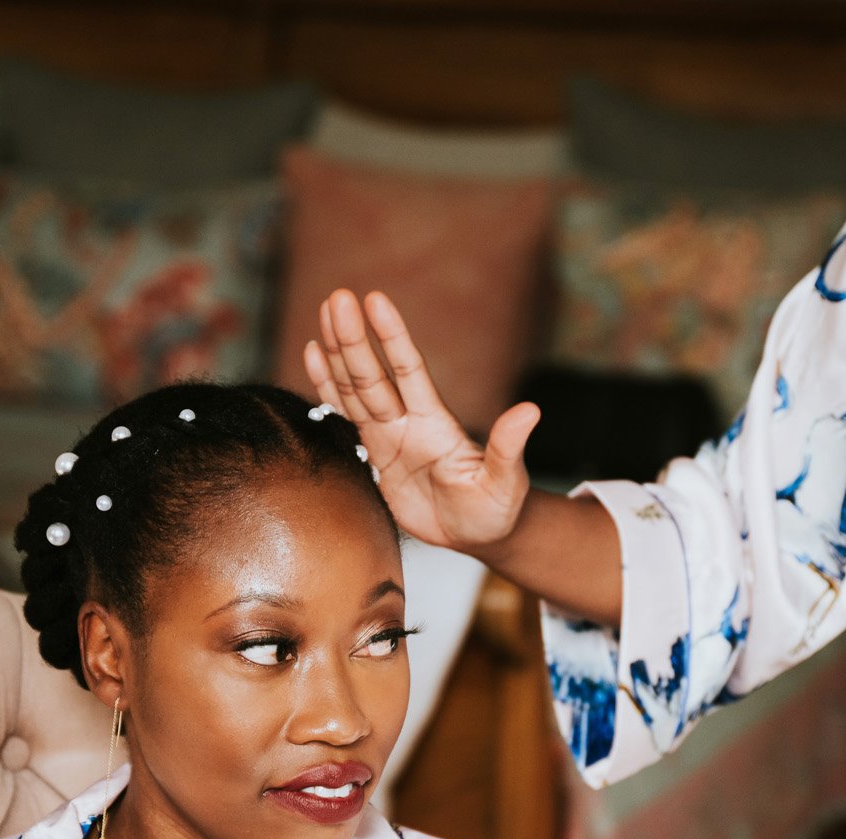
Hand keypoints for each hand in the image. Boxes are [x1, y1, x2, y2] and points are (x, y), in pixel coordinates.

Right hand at [303, 289, 540, 552]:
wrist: (477, 534)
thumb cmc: (496, 510)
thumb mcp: (506, 482)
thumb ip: (508, 447)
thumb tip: (530, 411)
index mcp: (436, 424)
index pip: (409, 371)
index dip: (392, 337)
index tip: (375, 300)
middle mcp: (409, 422)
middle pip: (374, 374)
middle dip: (354, 338)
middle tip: (338, 297)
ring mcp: (390, 436)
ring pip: (356, 387)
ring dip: (339, 351)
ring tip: (325, 311)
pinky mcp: (374, 455)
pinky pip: (346, 415)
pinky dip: (328, 387)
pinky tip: (315, 354)